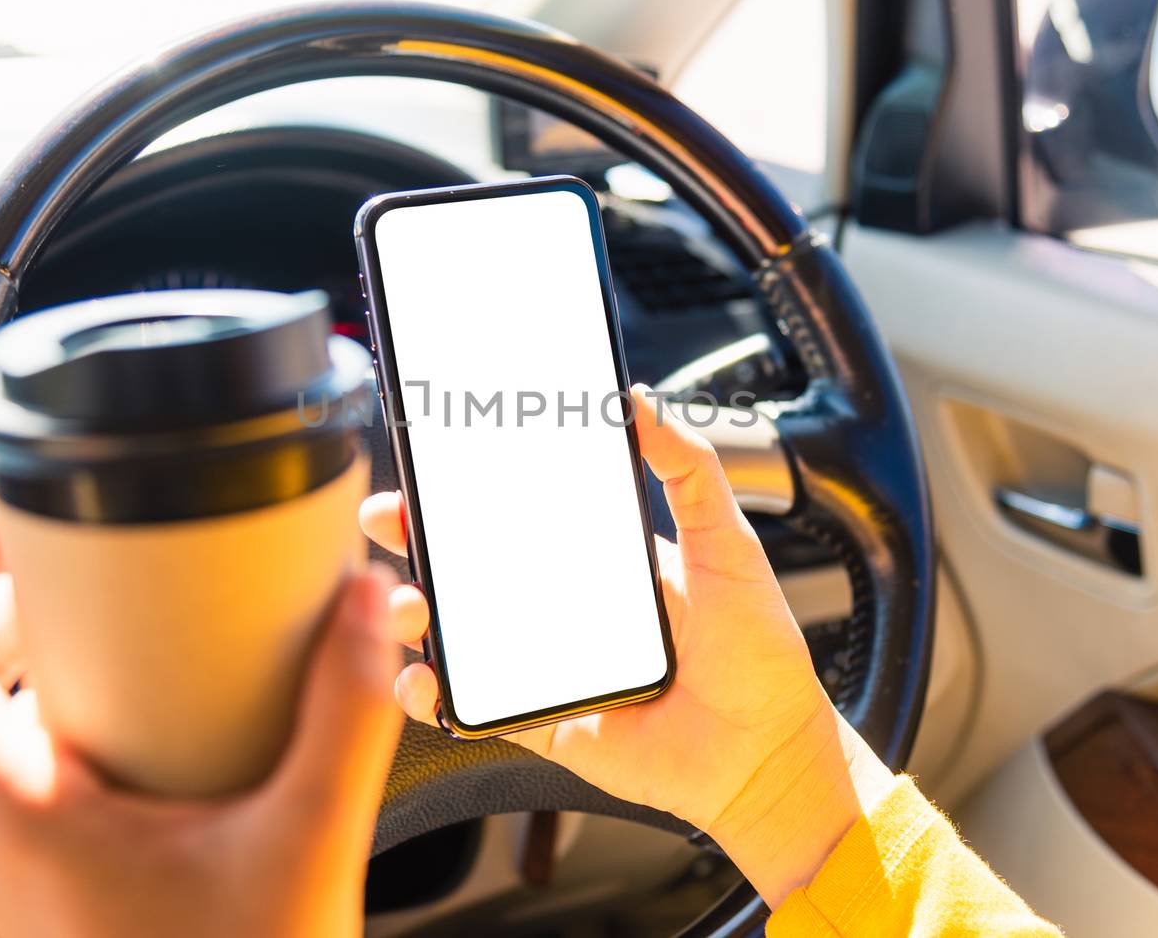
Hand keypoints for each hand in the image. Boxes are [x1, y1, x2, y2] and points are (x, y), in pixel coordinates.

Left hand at [0, 492, 402, 937]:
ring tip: (104, 625)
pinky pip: (9, 775)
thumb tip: (364, 611)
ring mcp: (7, 871)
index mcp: (21, 816)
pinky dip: (47, 717)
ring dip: (22, 662)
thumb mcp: (305, 842)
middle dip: (3, 604)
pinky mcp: (39, 886)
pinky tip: (134, 715)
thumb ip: (346, 719)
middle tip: (76, 560)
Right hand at [359, 386, 894, 905]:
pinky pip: (471, 706)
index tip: (429, 465)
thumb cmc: (758, 654)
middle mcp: (562, 609)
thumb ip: (690, 472)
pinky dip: (433, 695)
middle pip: (468, 568)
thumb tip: (644, 403)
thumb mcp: (727, 545)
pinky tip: (424, 678)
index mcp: (598, 562)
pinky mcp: (539, 721)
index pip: (517, 514)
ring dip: (414, 612)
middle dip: (415, 540)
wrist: (769, 754)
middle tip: (389, 518)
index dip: (465, 491)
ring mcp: (545, 666)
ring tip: (409, 603)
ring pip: (456, 632)